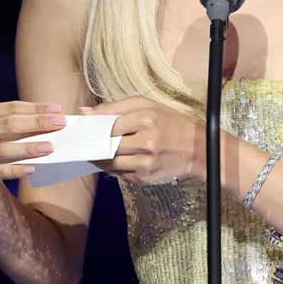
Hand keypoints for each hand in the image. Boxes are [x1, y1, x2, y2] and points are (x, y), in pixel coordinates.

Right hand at [0, 100, 65, 189]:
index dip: (36, 108)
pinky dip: (16, 169)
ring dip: (28, 148)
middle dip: (37, 123)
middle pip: (8, 125)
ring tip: (50, 147)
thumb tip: (54, 118)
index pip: (11, 108)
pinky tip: (32, 168)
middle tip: (60, 124)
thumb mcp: (2, 128)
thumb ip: (21, 121)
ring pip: (3, 149)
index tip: (58, 110)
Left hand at [84, 97, 203, 185]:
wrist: (197, 149)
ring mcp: (145, 163)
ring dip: (99, 158)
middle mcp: (146, 143)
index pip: (109, 125)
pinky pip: (119, 174)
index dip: (94, 127)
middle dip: (94, 144)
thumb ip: (115, 106)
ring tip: (98, 150)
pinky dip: (113, 167)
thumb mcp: (147, 105)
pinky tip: (116, 158)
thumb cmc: (170, 122)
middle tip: (85, 141)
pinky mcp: (144, 178)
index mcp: (147, 119)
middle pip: (107, 146)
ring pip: (109, 163)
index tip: (85, 128)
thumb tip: (85, 112)